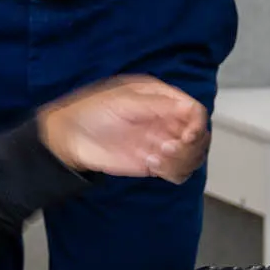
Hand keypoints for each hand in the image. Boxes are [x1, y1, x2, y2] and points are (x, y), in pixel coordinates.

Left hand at [36, 74, 208, 182]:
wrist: (70, 140)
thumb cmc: (89, 113)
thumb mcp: (122, 101)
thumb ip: (156, 104)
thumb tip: (188, 107)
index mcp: (160, 97)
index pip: (194, 110)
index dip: (196, 124)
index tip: (186, 136)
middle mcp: (165, 118)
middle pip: (199, 135)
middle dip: (189, 145)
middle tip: (168, 148)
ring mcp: (161, 140)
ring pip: (193, 155)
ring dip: (180, 160)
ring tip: (156, 157)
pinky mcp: (155, 161)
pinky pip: (179, 171)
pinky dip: (172, 172)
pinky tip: (152, 165)